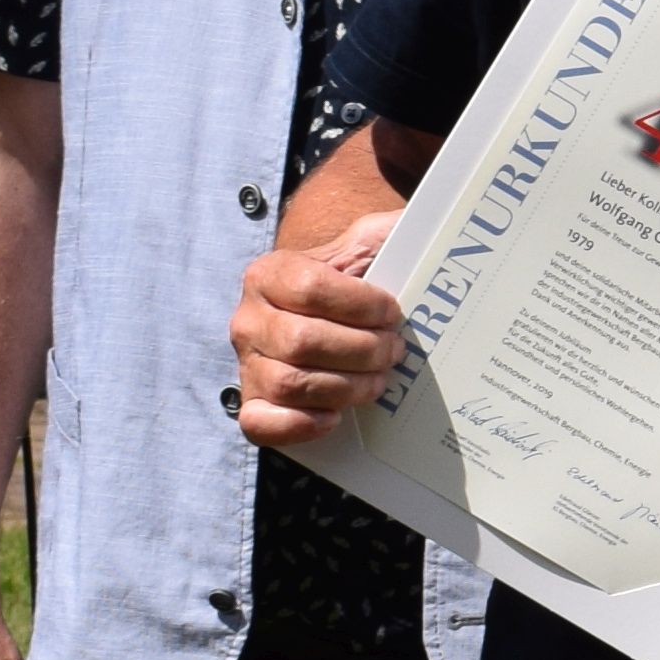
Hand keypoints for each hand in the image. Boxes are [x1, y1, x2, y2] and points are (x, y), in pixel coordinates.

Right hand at [232, 211, 412, 444]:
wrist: (340, 314)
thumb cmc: (360, 279)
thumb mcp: (371, 242)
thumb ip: (384, 233)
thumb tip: (413, 237)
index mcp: (269, 273)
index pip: (311, 289)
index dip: (360, 305)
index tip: (392, 312)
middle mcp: (248, 319)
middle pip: (302, 341)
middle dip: (362, 350)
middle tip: (393, 351)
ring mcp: (247, 364)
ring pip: (289, 384)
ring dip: (346, 387)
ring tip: (377, 380)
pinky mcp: (254, 403)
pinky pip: (260, 425)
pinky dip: (300, 425)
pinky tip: (335, 416)